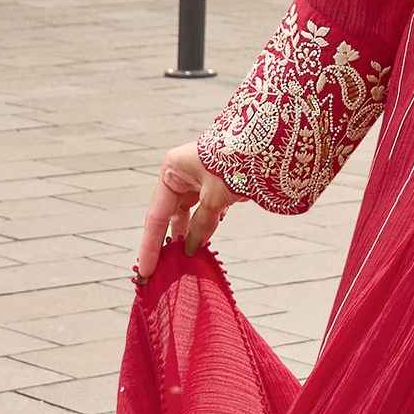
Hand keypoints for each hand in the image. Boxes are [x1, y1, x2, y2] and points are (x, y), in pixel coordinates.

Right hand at [139, 144, 234, 271]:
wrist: (266, 141)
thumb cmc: (235, 162)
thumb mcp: (215, 198)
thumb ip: (202, 225)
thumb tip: (193, 249)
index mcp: (172, 171)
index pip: (156, 217)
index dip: (151, 247)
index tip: (147, 272)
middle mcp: (180, 174)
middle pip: (169, 216)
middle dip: (167, 243)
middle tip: (161, 271)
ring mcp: (196, 179)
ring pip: (187, 214)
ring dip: (188, 235)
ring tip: (183, 261)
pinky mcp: (212, 183)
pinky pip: (202, 210)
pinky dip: (203, 225)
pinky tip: (203, 242)